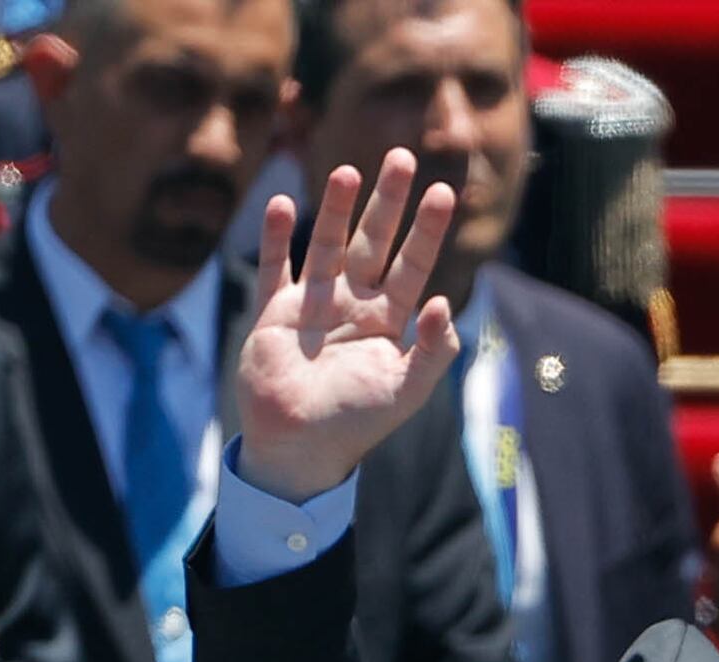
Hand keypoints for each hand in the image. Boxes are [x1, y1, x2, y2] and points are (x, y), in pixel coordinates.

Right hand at [234, 155, 459, 503]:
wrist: (298, 448)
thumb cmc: (356, 424)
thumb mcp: (406, 391)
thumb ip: (432, 351)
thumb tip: (442, 302)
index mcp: (389, 323)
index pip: (414, 266)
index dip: (428, 230)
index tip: (444, 192)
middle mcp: (354, 306)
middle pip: (374, 242)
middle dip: (388, 202)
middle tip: (402, 155)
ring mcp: (314, 306)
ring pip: (327, 245)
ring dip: (337, 209)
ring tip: (349, 170)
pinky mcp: (274, 315)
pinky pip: (276, 268)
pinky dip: (278, 238)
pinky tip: (284, 203)